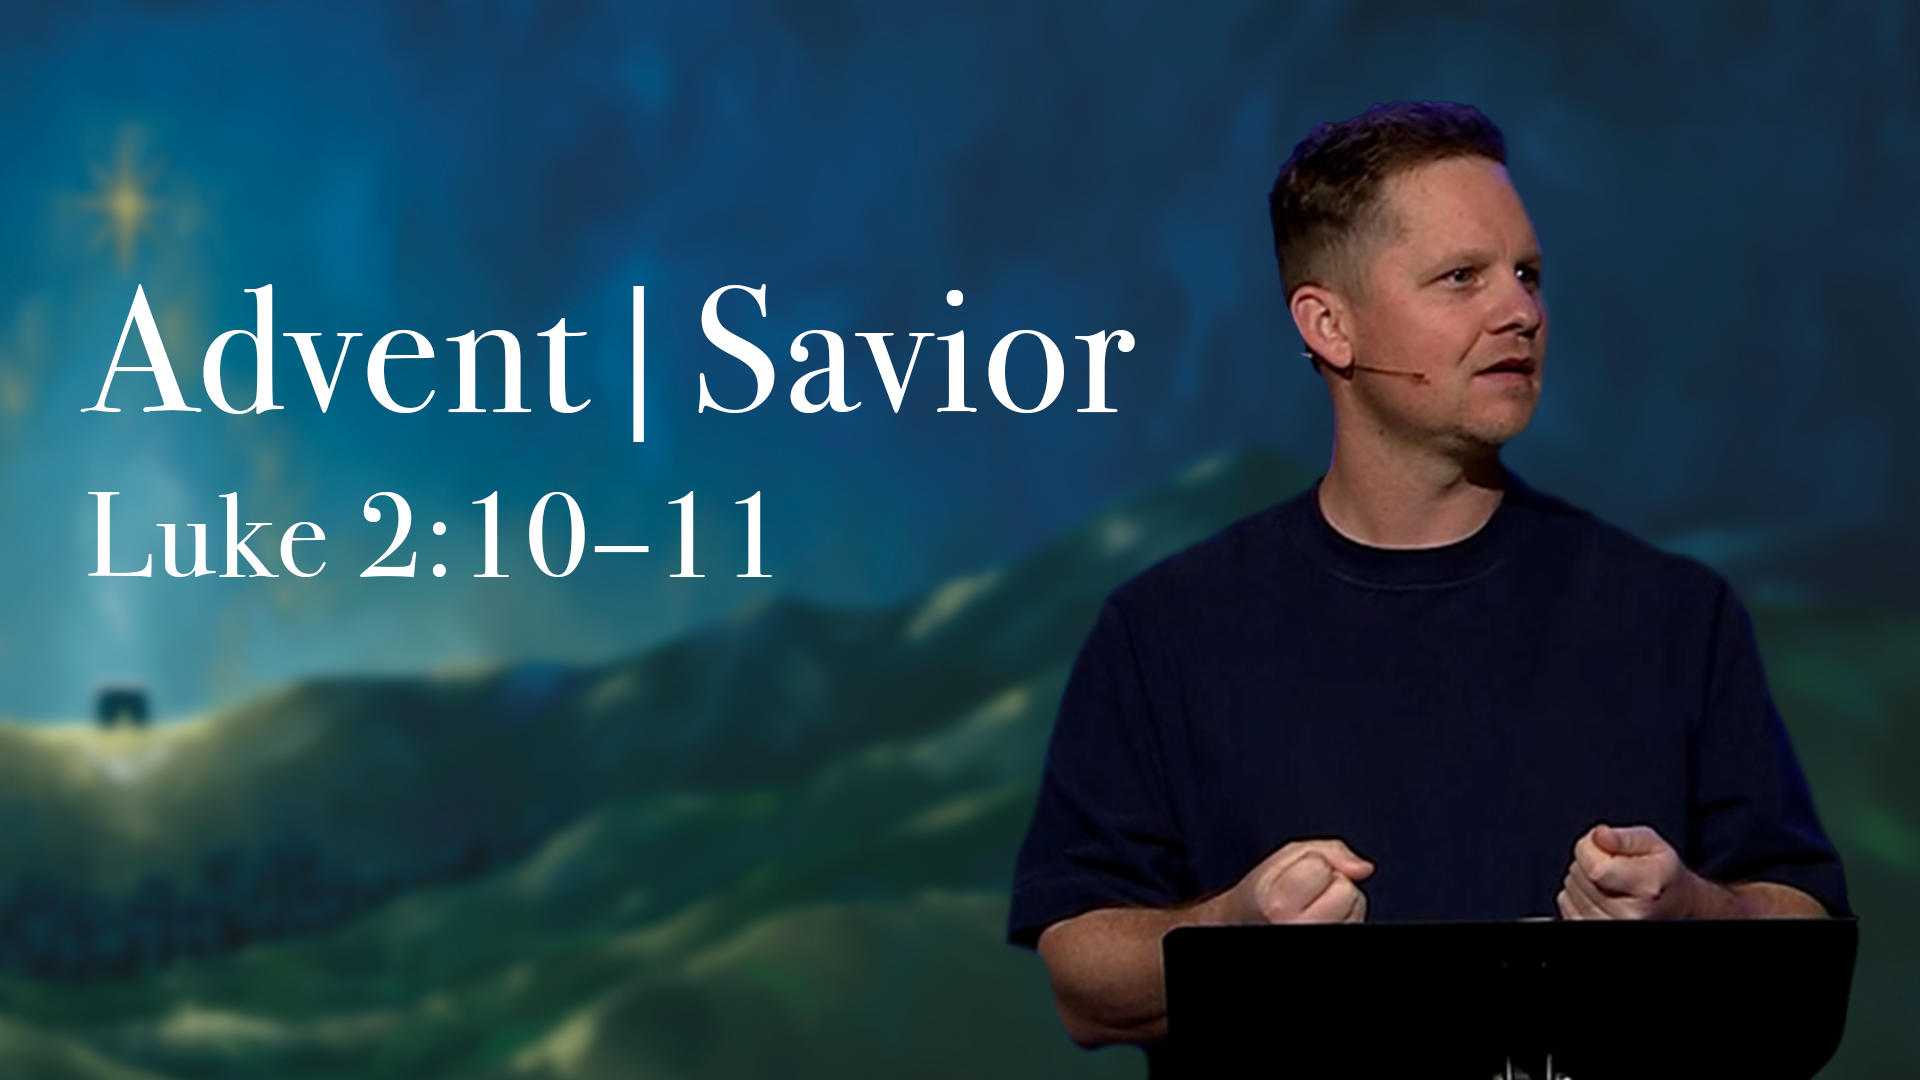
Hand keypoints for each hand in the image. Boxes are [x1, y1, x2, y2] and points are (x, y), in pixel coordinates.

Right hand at [1213, 839, 1373, 924]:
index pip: (1322, 865)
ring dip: (1342, 902)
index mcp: (1278, 903)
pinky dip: (1347, 916)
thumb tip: (1364, 868)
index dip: (1312, 862)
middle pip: (1346, 888)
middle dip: (1332, 882)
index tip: (1293, 875)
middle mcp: (1300, 929)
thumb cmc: (1267, 892)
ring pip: (1358, 906)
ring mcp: (1320, 937)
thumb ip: (1328, 851)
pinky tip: (1325, 918)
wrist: (1249, 924)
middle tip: (1306, 892)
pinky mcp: (1334, 940)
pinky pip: (1357, 921)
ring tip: (1314, 906)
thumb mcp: (1285, 857)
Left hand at [1557, 823, 1699, 919]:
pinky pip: (1565, 902)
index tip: (1607, 847)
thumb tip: (1599, 835)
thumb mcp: (1653, 844)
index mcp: (1646, 888)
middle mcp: (1628, 915)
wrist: (1671, 905)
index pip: (1594, 868)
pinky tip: (1600, 895)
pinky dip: (1576, 895)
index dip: (1592, 848)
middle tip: (1615, 867)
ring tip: (1610, 882)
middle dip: (1589, 862)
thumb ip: (1624, 837)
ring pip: (1570, 889)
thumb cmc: (1661, 876)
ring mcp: (1609, 927)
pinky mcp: (1590, 929)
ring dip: (1583, 880)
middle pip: (1579, 875)